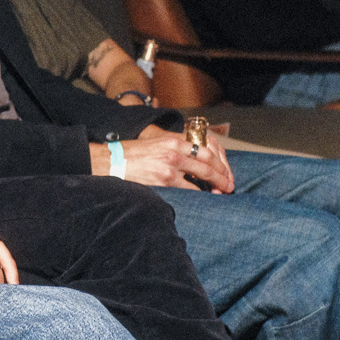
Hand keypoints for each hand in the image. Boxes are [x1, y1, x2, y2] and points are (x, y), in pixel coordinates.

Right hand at [108, 125, 235, 192]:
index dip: (220, 163)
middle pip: (209, 164)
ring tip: (220, 194)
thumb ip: (175, 150)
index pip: (207, 150)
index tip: (225, 172)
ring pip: (203, 177)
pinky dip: (199, 195)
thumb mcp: (155, 144)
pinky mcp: (164, 180)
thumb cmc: (131, 154)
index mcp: (174, 140)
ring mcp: (171, 166)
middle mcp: (175, 151)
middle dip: (222, 177)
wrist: (111, 162)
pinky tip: (202, 199)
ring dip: (215, 187)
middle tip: (228, 186)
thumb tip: (193, 163)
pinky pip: (190, 189)